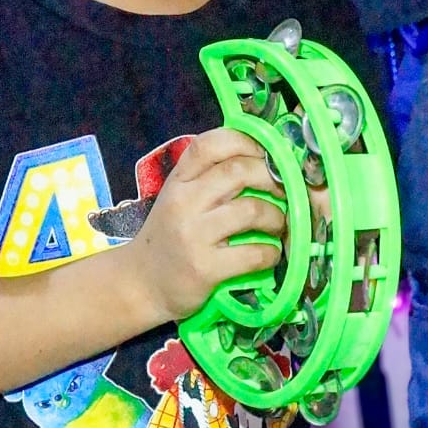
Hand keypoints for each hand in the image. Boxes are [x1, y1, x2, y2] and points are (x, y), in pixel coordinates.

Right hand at [124, 128, 285, 325]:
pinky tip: (269, 255)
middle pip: (239, 171)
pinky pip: (254, 253)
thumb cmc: (169, 238)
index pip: (210, 144)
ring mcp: (193, 235)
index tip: (266, 155)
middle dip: (273, 178)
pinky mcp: (205, 268)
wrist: (142, 285)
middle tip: (285, 192)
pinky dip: (271, 253)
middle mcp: (183, 202)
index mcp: (178, 181)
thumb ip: (208, 178)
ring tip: (278, 225)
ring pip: (252, 209)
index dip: (246, 142)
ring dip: (277, 217)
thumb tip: (262, 160)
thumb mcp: (179, 200)